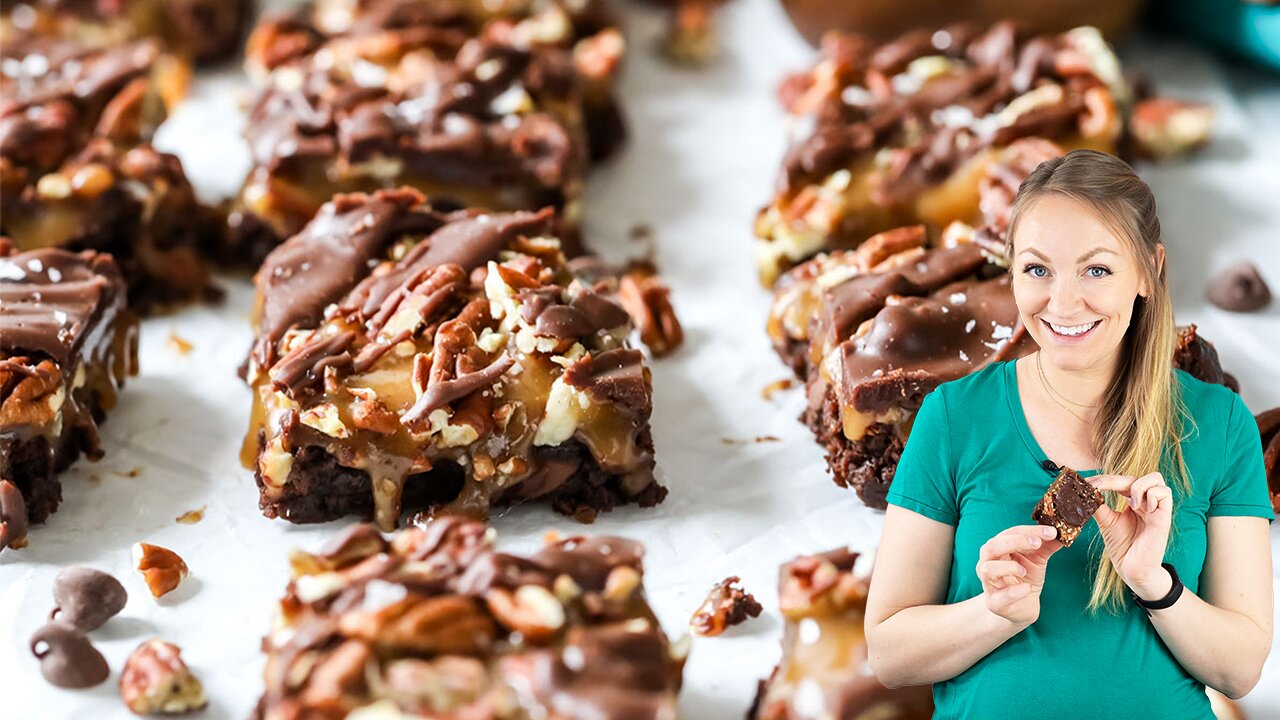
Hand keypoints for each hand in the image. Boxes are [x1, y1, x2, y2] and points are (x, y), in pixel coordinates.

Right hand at [976, 524, 1062, 627]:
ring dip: (1009, 567)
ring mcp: (988, 583)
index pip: (1009, 533)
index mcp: (997, 549)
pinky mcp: (994, 603)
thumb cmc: (1026, 578)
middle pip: (992, 546)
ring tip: (1025, 570)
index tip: (1050, 531)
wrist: (1023, 607)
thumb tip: (1061, 533)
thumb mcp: (1038, 560)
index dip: (1029, 530)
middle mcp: (988, 563)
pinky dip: (1014, 592)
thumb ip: (1046, 546)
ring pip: (988, 569)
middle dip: (1015, 542)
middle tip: (1037, 543)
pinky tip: (1027, 588)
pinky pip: (1000, 597)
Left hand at [1087, 472, 1173, 599]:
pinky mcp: (1164, 517)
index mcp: (1132, 501)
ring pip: (1156, 478)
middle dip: (1115, 479)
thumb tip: (1085, 490)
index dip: (1105, 479)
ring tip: (1129, 503)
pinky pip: (1165, 493)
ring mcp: (1155, 509)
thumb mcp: (1106, 521)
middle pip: (1137, 476)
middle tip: (1099, 487)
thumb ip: (1099, 505)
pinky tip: (1142, 510)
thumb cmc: (1122, 547)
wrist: (1131, 570)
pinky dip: (1152, 496)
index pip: (1122, 480)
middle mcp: (1145, 502)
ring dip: (1138, 486)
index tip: (1088, 483)